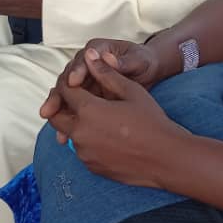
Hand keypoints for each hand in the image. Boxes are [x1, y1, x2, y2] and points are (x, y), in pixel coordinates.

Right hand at [40, 39, 162, 119]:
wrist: (148, 72)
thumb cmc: (144, 62)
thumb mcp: (139, 61)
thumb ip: (124, 62)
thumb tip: (107, 58)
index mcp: (96, 49)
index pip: (82, 60)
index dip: (77, 71)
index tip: (74, 82)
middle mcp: (85, 63)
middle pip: (67, 77)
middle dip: (59, 93)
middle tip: (50, 107)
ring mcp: (84, 79)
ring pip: (66, 94)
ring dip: (58, 107)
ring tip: (50, 120)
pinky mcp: (86, 95)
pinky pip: (72, 106)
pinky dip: (67, 118)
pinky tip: (62, 132)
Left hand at [43, 50, 184, 187]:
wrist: (166, 158)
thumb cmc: (152, 122)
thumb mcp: (131, 91)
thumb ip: (106, 73)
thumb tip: (89, 56)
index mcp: (88, 111)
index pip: (65, 90)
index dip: (68, 82)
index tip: (76, 80)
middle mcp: (80, 133)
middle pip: (56, 115)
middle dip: (62, 105)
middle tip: (77, 99)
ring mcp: (84, 153)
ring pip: (68, 134)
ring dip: (75, 124)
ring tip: (95, 117)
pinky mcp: (91, 166)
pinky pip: (81, 149)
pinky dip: (86, 140)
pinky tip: (105, 135)